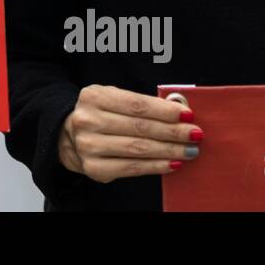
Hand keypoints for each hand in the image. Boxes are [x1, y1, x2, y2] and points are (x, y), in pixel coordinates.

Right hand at [58, 85, 200, 182]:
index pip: (136, 104)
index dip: (165, 111)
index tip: (188, 115)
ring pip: (138, 148)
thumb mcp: (114, 99)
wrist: (69, 136)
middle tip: (195, 134)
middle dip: (173, 131)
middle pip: (139, 127)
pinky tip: (173, 163)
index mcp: (94, 96)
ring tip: (190, 150)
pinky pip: (132, 167)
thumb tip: (180, 109)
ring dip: (169, 150)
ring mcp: (89, 146)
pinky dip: (156, 166)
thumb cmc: (101, 115)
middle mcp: (88, 120)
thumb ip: (143, 103)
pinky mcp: (94, 168)